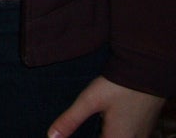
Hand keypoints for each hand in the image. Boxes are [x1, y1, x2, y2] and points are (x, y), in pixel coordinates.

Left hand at [49, 75, 164, 137]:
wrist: (148, 70)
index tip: (64, 137)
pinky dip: (114, 131)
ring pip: (117, 137)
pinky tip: (107, 122)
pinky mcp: (146, 125)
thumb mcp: (89, 101)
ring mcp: (142, 134)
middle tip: (72, 130)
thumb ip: (70, 120)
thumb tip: (51, 137)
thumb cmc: (118, 86)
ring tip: (94, 124)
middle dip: (92, 134)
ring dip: (105, 133)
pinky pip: (127, 134)